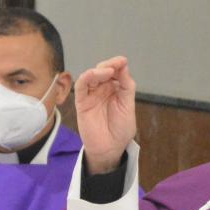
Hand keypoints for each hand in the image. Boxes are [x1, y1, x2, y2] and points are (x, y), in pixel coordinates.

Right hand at [76, 56, 136, 173]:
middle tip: (117, 64)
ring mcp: (92, 95)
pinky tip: (95, 74)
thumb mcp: (128, 106)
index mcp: (116, 90)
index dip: (119, 65)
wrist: (111, 148)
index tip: (123, 61)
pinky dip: (87, 77)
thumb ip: (126, 86)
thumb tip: (124, 66)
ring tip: (109, 70)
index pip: (116, 72)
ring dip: (99, 70)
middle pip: (103, 71)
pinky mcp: (81, 102)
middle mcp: (103, 90)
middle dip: (110, 65)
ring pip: (91, 76)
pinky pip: (81, 86)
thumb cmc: (120, 129)